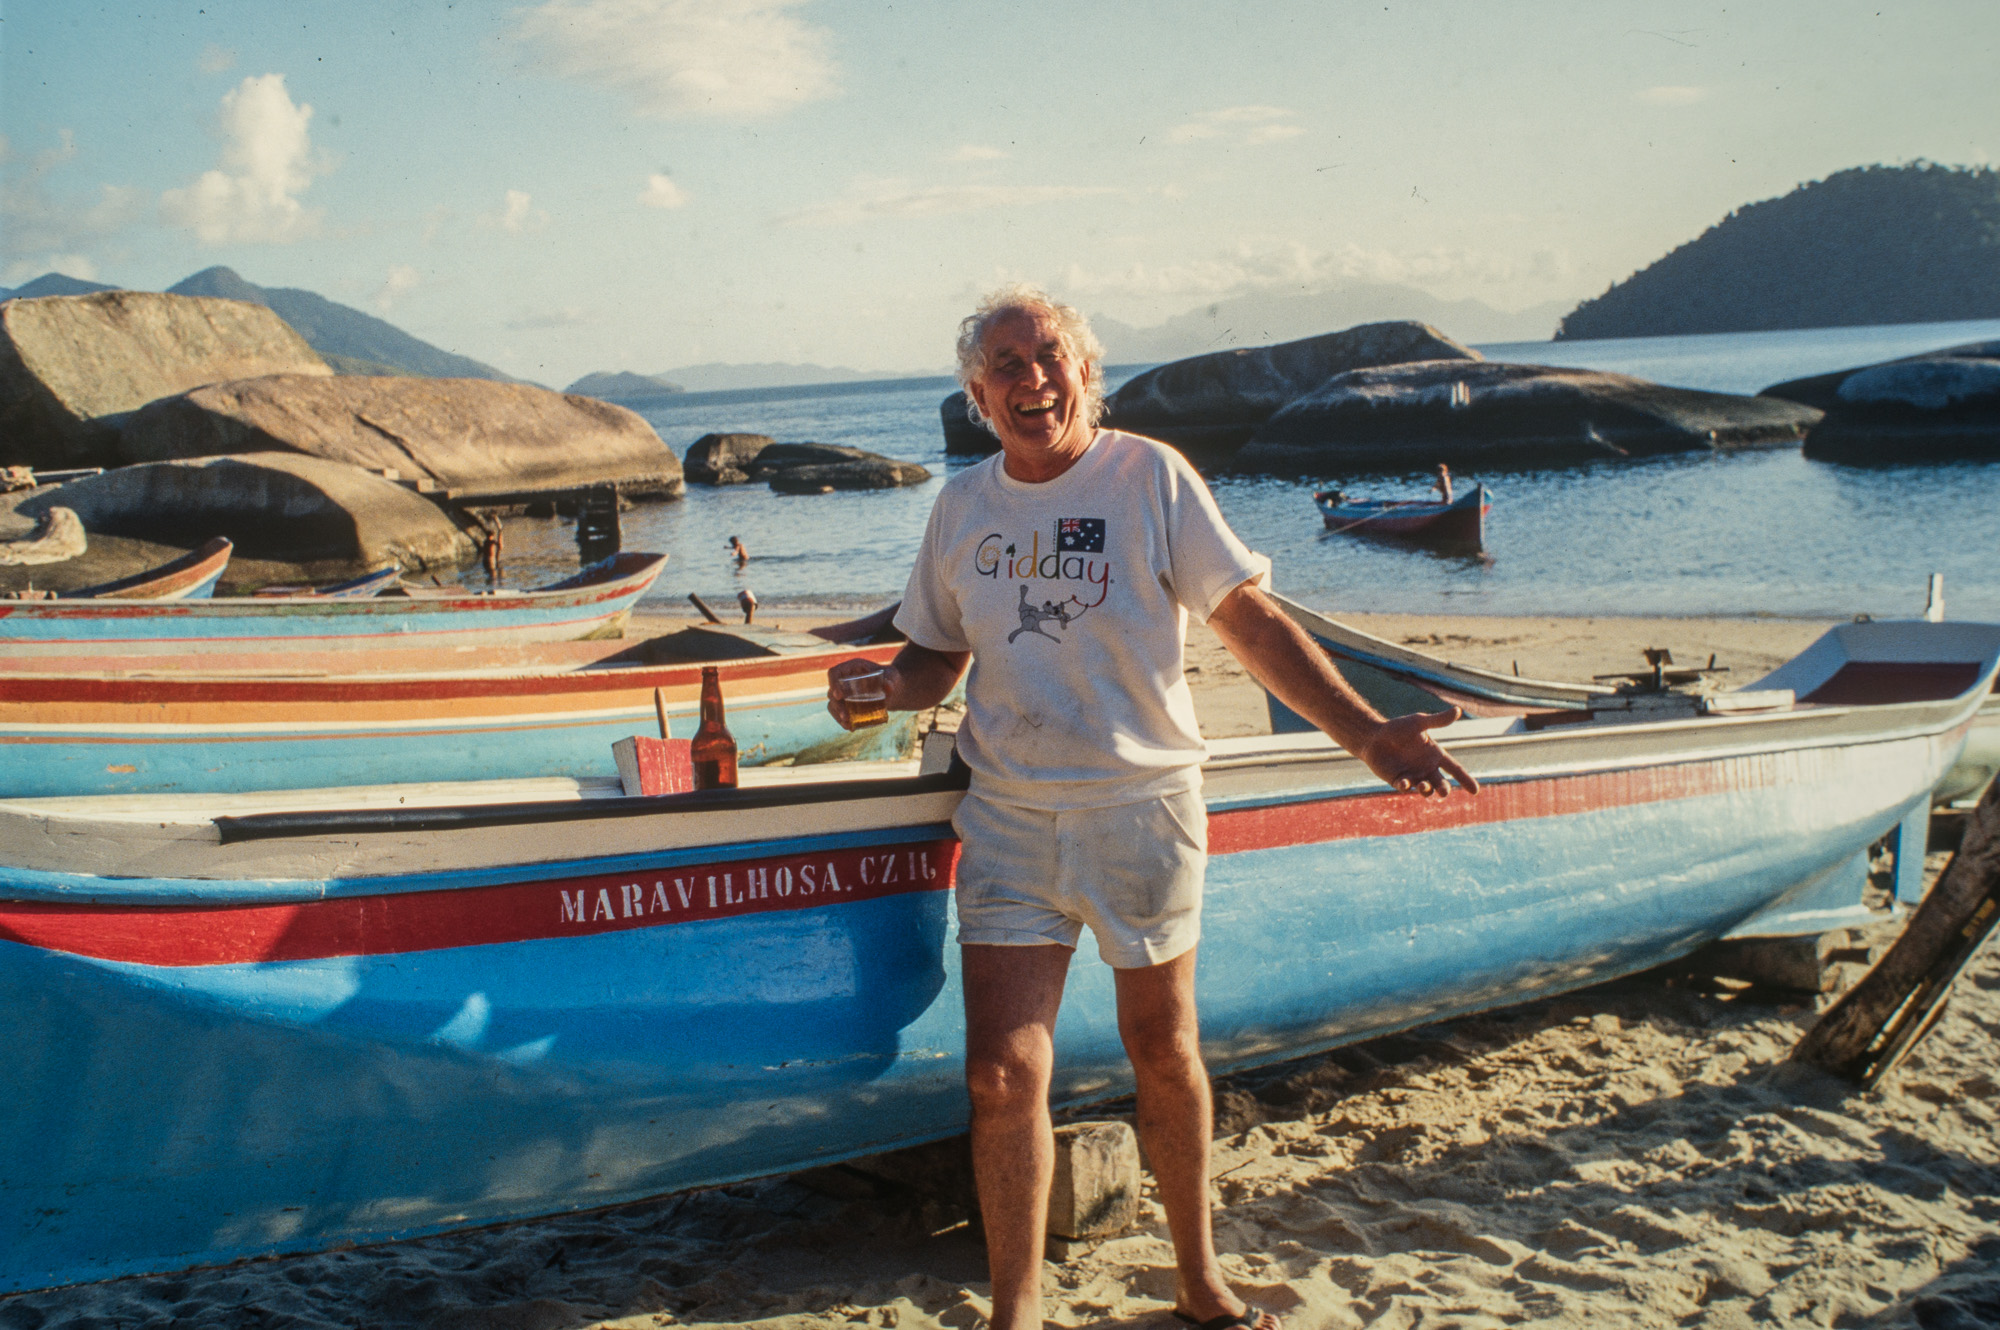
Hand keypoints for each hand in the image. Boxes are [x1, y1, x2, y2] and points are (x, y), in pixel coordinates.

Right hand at [826, 659, 897, 731]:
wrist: (893, 688)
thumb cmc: (890, 677)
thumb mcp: (892, 676)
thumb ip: (891, 680)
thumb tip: (888, 687)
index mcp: (851, 667)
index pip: (834, 673)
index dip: (833, 683)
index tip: (839, 696)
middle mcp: (844, 679)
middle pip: (832, 692)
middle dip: (837, 706)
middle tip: (846, 717)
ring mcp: (844, 692)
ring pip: (832, 704)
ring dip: (837, 716)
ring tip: (848, 725)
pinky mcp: (846, 703)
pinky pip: (838, 712)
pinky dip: (842, 721)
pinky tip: (851, 728)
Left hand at [1358, 708, 1478, 797]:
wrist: (1373, 736)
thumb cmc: (1397, 728)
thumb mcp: (1418, 722)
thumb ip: (1437, 720)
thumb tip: (1458, 710)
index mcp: (1435, 755)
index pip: (1455, 769)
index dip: (1465, 779)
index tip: (1476, 791)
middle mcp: (1426, 768)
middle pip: (1441, 783)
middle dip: (1444, 789)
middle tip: (1443, 791)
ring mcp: (1413, 776)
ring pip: (1426, 789)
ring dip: (1426, 790)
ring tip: (1423, 785)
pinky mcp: (1398, 781)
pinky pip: (1405, 788)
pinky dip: (1406, 786)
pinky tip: (1404, 782)